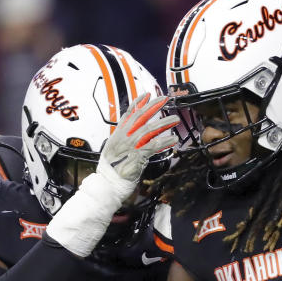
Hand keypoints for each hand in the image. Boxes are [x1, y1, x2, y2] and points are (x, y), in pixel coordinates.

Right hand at [43, 94, 177, 255]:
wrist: (106, 186)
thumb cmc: (110, 172)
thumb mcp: (113, 151)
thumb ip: (121, 140)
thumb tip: (130, 133)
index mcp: (117, 135)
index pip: (128, 114)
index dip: (138, 103)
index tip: (148, 94)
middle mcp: (123, 137)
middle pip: (140, 117)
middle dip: (154, 106)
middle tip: (165, 99)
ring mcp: (130, 146)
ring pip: (149, 130)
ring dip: (164, 123)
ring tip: (175, 119)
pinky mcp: (137, 156)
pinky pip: (154, 146)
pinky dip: (165, 142)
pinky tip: (173, 139)